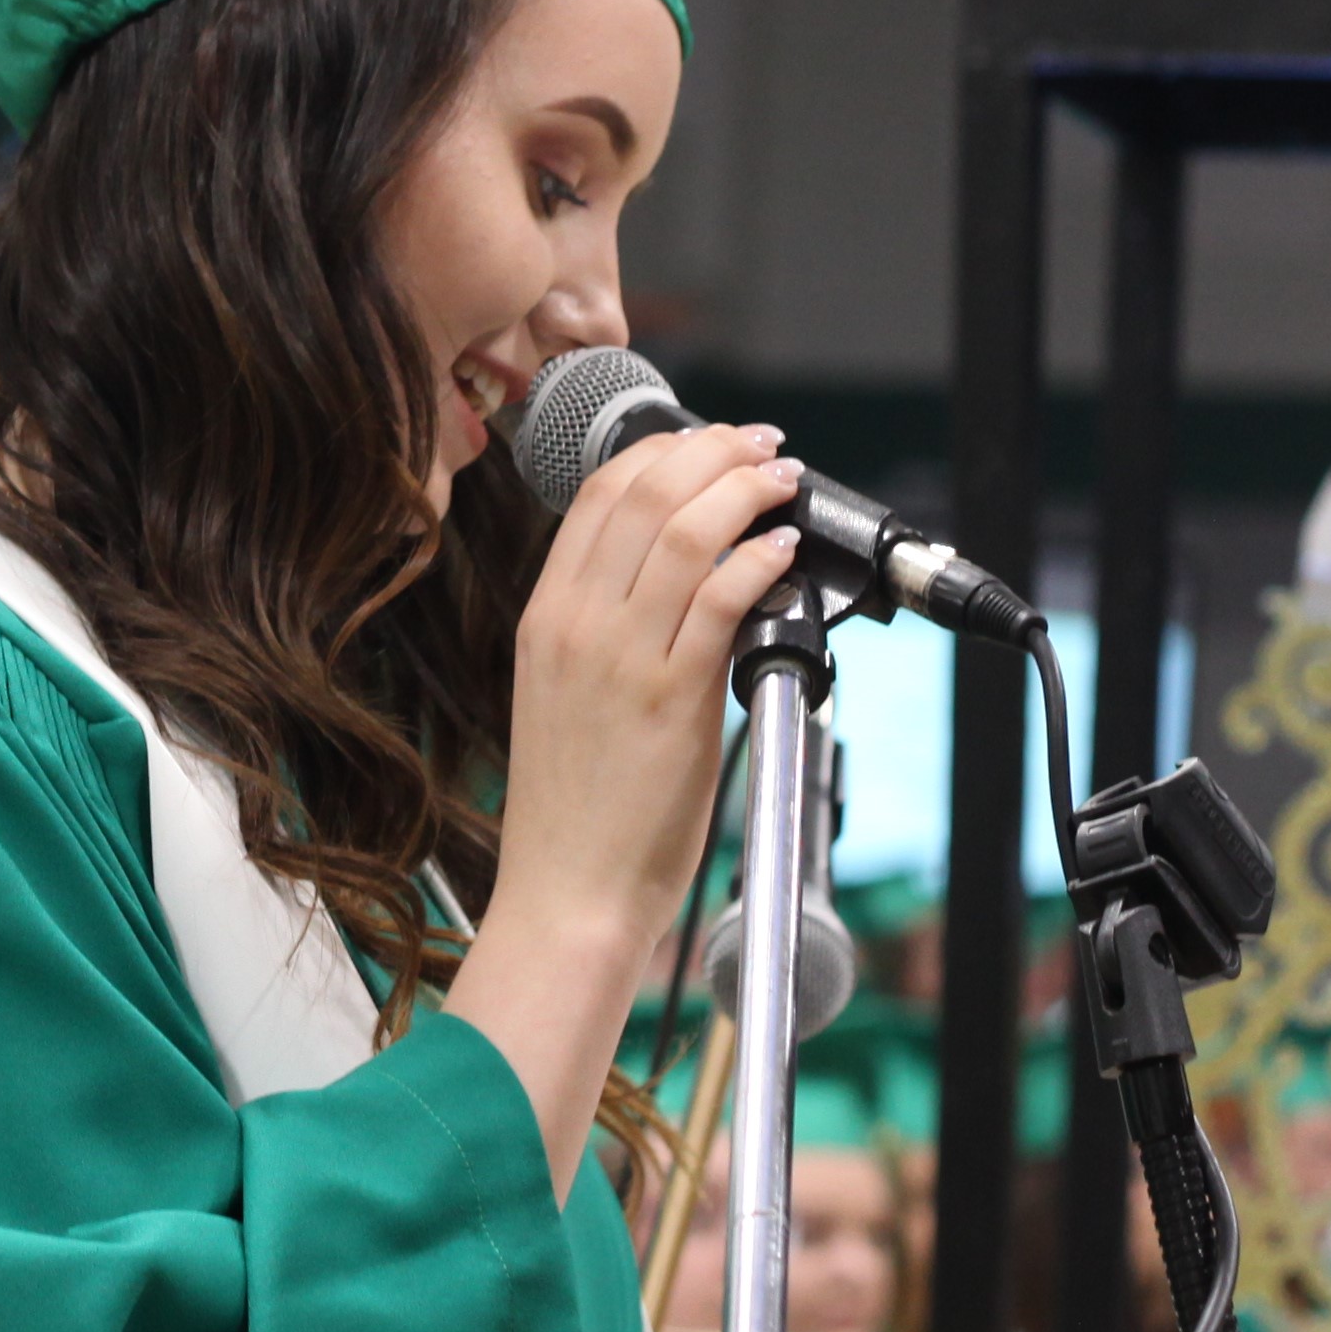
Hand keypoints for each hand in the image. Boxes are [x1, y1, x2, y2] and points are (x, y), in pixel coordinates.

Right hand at [454, 421, 795, 1184]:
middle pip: (647, 494)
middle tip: (761, 447)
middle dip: (715, 452)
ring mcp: (620, 656)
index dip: (662, 452)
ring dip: (746, 491)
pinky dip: (759, 559)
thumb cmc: (577, 807)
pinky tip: (783, 551)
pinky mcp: (671, 695)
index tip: (708, 443)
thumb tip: (682, 579)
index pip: (600, 496)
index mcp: (546, 617)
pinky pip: (721, 599)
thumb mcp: (567, 693)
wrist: (571, 888)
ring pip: (688, 531)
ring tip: (782, 483)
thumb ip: (610, 629)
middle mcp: (576, 624)